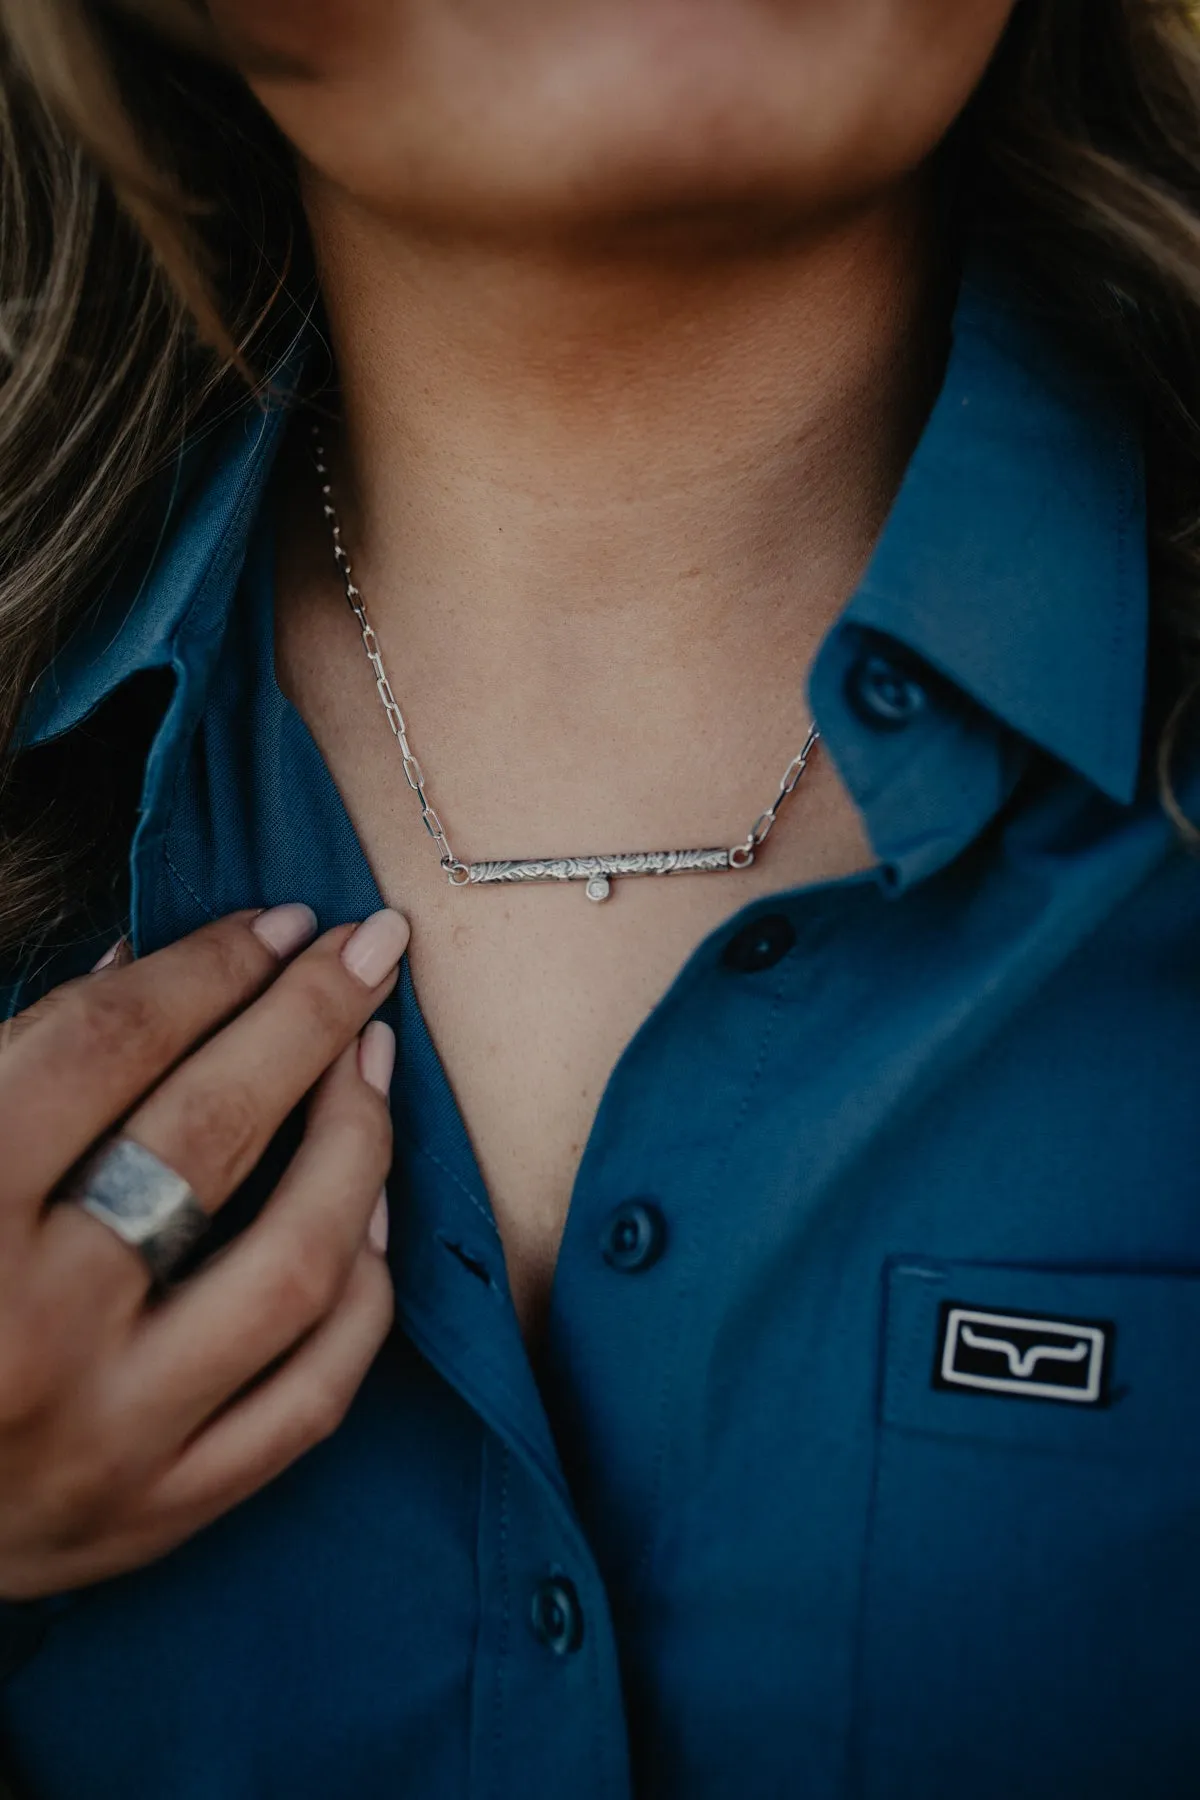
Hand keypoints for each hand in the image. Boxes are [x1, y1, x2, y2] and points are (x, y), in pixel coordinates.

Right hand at [0, 904, 408, 1600]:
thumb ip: (13, 1065)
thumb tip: (143, 968)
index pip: (102, 1049)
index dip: (205, 966)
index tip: (275, 923)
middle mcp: (30, 1328)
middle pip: (210, 1132)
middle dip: (305, 1016)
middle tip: (365, 950)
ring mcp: (107, 1432)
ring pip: (295, 1264)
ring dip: (357, 1143)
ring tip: (376, 1061)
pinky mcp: (161, 1511)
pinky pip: (314, 1394)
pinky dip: (363, 1291)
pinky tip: (370, 1213)